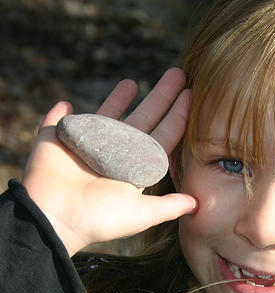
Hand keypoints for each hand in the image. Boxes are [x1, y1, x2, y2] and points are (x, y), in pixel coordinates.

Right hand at [22, 68, 196, 255]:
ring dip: (117, 100)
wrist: (57, 218)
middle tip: (177, 74)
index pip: (162, 137)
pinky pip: (58, 122)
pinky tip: (66, 103)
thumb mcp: (141, 214)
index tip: (192, 95)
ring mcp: (85, 146)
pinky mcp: (56, 140)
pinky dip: (60, 113)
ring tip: (133, 81)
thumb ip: (169, 206)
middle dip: (160, 97)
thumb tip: (199, 205)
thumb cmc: (100, 219)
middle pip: (142, 119)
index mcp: (134, 168)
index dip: (177, 118)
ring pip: (106, 116)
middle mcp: (114, 154)